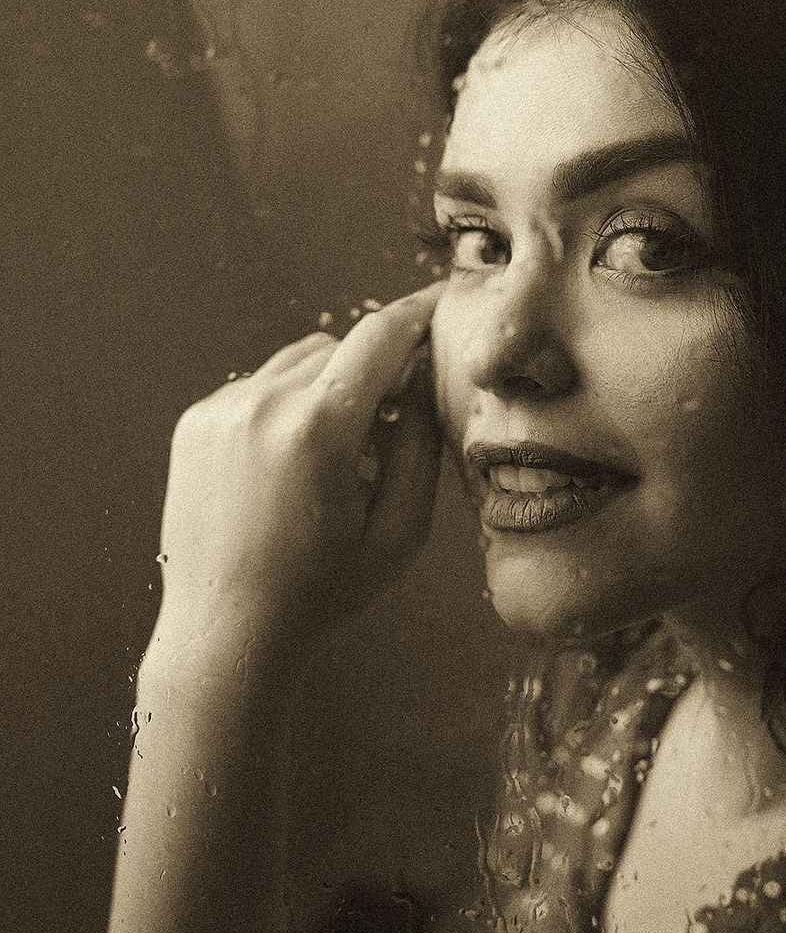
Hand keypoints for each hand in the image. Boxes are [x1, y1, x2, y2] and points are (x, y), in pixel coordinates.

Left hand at [147, 284, 444, 673]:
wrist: (227, 630)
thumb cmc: (322, 591)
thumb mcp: (400, 531)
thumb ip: (421, 445)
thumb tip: (424, 379)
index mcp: (320, 430)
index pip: (381, 336)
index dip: (418, 314)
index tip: (442, 302)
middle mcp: (264, 404)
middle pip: (340, 347)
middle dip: (372, 372)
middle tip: (388, 429)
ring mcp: (222, 410)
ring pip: (297, 361)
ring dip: (327, 388)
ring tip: (335, 457)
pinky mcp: (196, 422)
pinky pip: (259, 386)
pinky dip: (286, 406)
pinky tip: (290, 466)